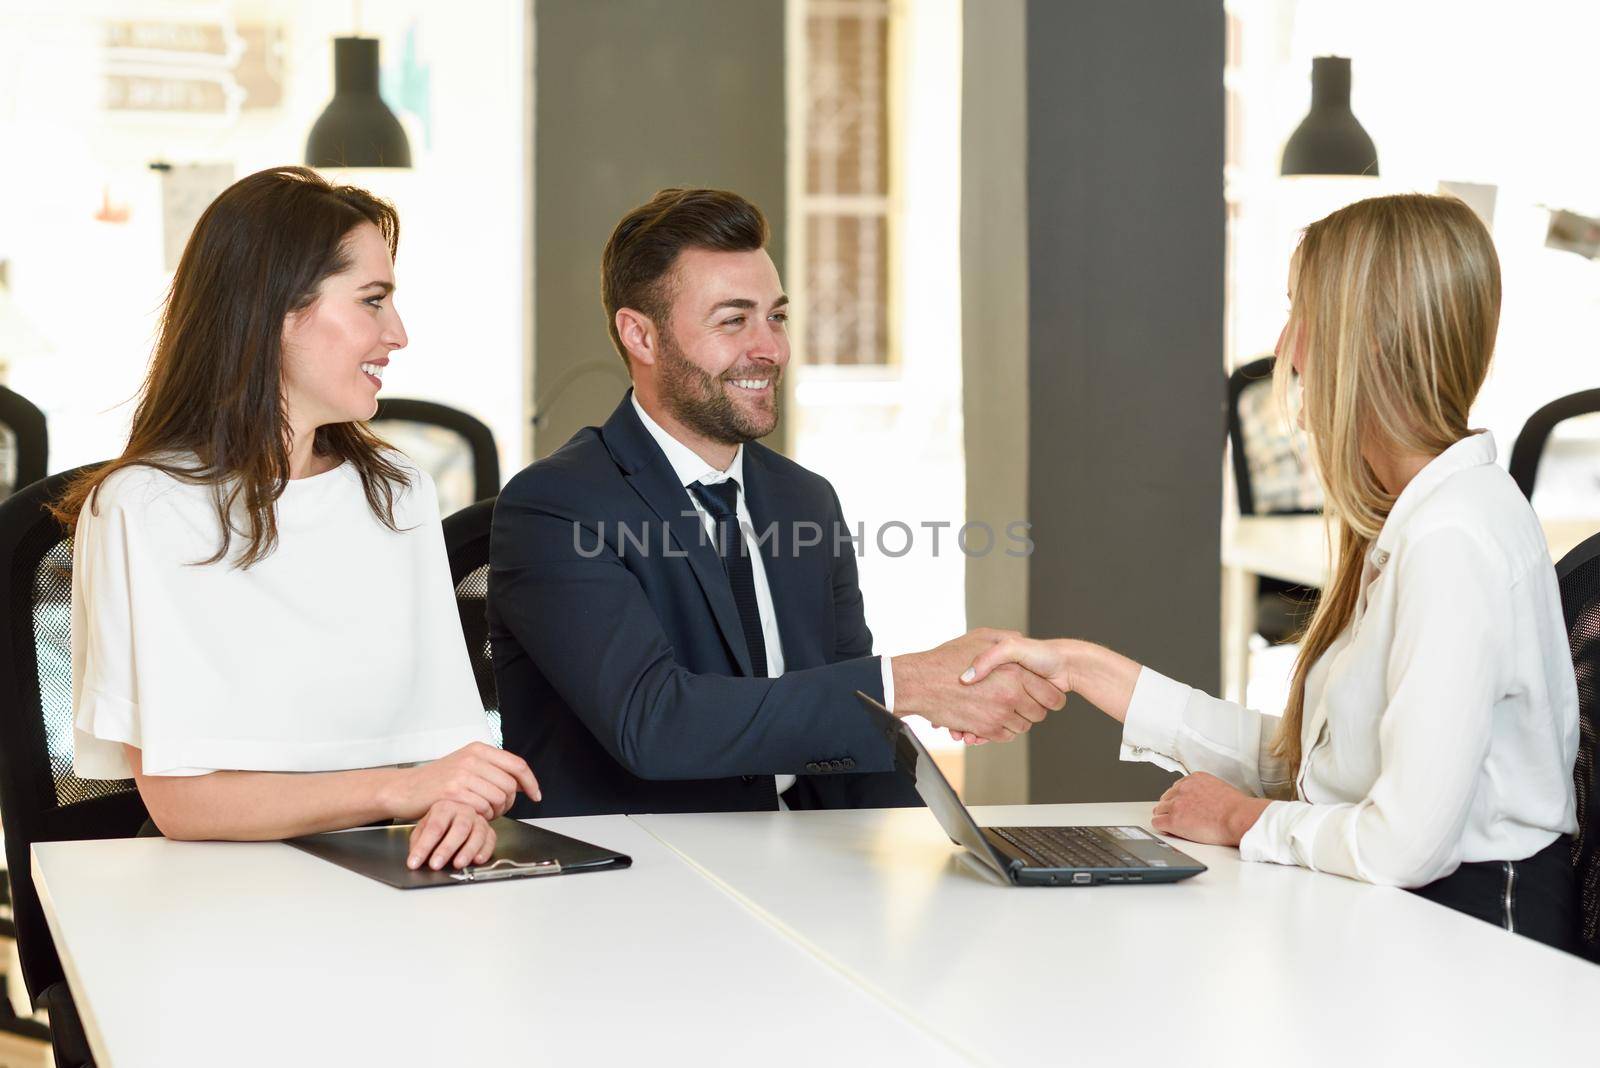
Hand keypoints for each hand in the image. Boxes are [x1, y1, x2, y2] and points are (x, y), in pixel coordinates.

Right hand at [384, 742, 540, 820]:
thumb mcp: (466, 765)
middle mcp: (472, 759)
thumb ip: (492, 769)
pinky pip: (482, 809)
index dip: (531, 782)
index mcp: (479, 750)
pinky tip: (470, 814)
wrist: (406, 789)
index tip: (536, 795)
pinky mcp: (453, 792)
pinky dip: (480, 817)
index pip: (517, 765)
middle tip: (496, 809)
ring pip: (498, 799)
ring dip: (494, 812)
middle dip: (508, 803)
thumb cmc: (437, 781)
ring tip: (480, 811)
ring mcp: (462, 775)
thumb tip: (521, 782)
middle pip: (510, 786)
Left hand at [407, 800, 497, 870]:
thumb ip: (418, 843)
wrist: (453, 818)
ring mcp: (478, 820)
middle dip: (447, 848)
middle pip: (459, 829)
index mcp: (444, 808)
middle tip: (435, 864)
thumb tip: (414, 859)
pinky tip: (477, 860)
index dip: (424, 846)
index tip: (415, 862)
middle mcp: (463, 811)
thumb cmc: (437, 825)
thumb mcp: (422, 830)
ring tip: (457, 864)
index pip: (434, 827)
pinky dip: (485, 851)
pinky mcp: (489, 831)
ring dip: (468, 851)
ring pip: (477, 834)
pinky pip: (491, 840)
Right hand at [891, 629, 1066, 742]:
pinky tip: (991, 717)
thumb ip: (1006, 638)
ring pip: (1023, 726)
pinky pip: (1005, 736)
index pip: (1050, 694)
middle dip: (1032, 708)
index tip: (1042, 694)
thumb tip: (1021, 639)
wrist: (921, 682)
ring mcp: (998, 715)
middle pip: (1039, 713)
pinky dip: (1001, 730)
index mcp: (1014, 672)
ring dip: (1016, 719)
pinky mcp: (985, 730)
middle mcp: (1010, 695)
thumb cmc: (947, 660)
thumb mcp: (981, 637)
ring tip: (1003, 707)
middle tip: (1021, 701)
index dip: (1049, 695)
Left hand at [1150, 772, 1269, 846]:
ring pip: (1159, 810)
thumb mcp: (1220, 789)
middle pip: (1166, 798)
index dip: (1179, 800)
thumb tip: (1202, 800)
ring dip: (1166, 818)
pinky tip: (1171, 831)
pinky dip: (1163, 828)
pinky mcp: (1173, 819)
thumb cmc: (1237, 809)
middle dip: (1171, 808)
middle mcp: (1183, 788)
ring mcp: (1176, 803)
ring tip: (1178, 826)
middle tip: (1180, 818)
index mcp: (1195, 778)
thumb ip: (1205, 791)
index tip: (1183, 807)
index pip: (1177, 787)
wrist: (1238, 817)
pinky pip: (1157, 823)